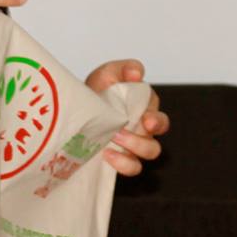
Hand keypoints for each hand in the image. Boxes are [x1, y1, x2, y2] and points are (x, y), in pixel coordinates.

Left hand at [86, 59, 169, 177]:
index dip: (156, 122)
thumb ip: (126, 68)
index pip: (159, 120)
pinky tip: (107, 155)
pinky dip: (122, 164)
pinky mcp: (119, 159)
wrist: (77, 107)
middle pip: (155, 144)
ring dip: (132, 149)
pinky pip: (131, 168)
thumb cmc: (99, 89)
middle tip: (121, 133)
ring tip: (112, 139)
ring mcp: (131, 148)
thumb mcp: (109, 72)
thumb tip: (137, 73)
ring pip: (145, 157)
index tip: (147, 120)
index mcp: (144, 112)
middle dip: (142, 141)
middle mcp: (141, 133)